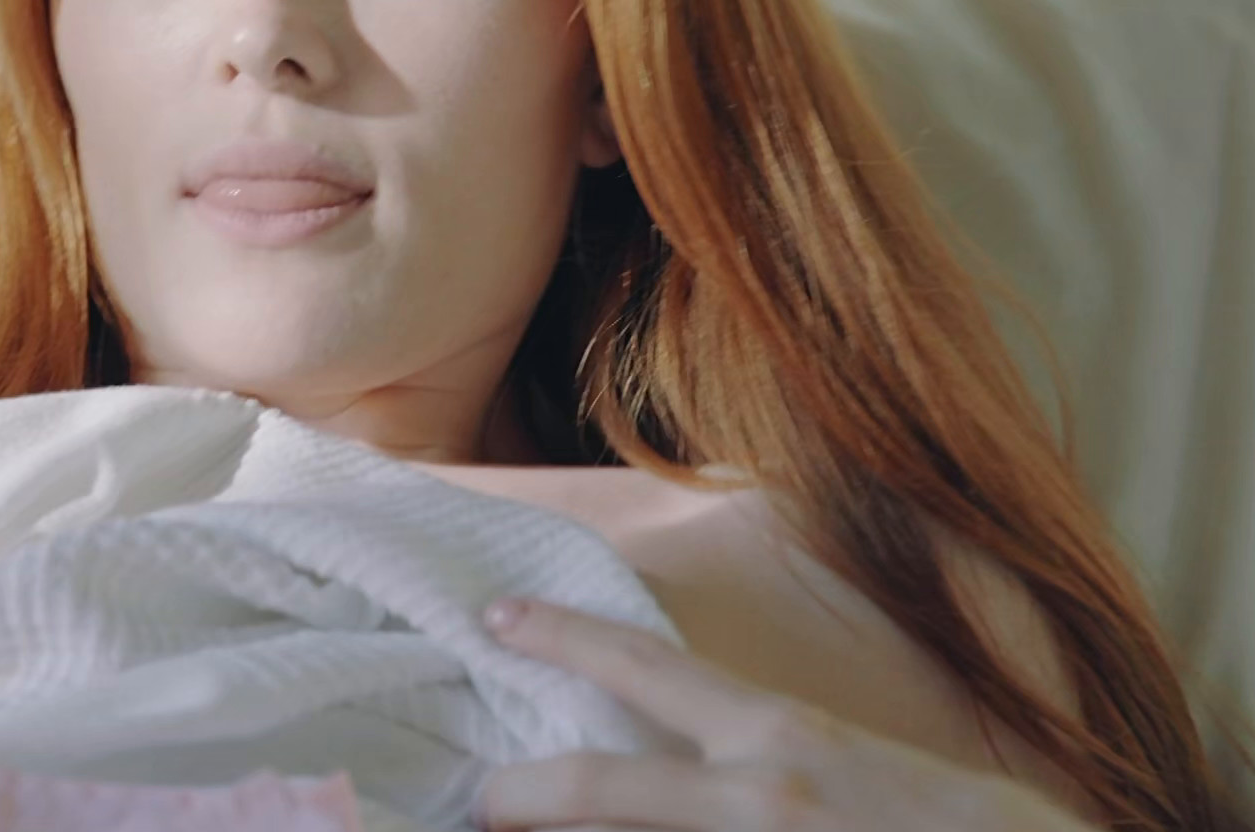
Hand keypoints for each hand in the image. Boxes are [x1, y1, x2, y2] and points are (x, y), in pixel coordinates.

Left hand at [473, 597, 1098, 831]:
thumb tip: (690, 750)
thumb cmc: (960, 828)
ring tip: (515, 822)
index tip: (498, 621)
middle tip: (473, 794)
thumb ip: (763, 753)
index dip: (561, 638)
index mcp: (782, 738)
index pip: (647, 667)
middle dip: (517, 792)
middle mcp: (758, 799)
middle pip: (594, 787)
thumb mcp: (856, 764)